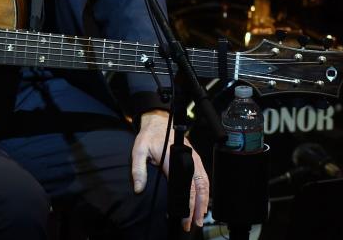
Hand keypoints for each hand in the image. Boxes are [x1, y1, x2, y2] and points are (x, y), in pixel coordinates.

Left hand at [131, 110, 208, 231]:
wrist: (158, 121)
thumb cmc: (149, 136)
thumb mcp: (138, 150)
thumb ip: (138, 170)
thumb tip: (139, 189)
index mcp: (174, 157)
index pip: (185, 184)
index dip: (188, 202)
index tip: (185, 216)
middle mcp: (188, 157)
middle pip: (199, 185)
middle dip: (198, 206)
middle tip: (194, 222)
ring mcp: (193, 158)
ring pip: (204, 182)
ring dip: (204, 200)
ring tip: (200, 216)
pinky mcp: (195, 158)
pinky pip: (203, 176)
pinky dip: (205, 190)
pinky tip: (202, 201)